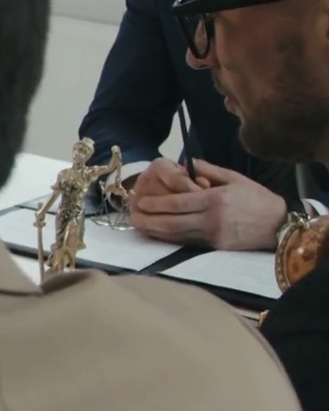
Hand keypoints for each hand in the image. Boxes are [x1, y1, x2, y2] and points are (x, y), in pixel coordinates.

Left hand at [130, 158, 286, 249]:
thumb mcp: (235, 178)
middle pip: (172, 222)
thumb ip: (209, 170)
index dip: (156, 204)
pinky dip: (171, 238)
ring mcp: (213, 235)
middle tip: (132, 216)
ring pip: (177, 235)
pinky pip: (187, 242)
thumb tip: (187, 163)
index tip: (140, 202)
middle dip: (149, 220)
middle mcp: (212, 219)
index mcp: (215, 199)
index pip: (178, 203)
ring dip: (155, 231)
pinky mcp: (216, 247)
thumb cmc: (256, 198)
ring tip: (139, 225)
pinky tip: (159, 234)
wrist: (279, 225)